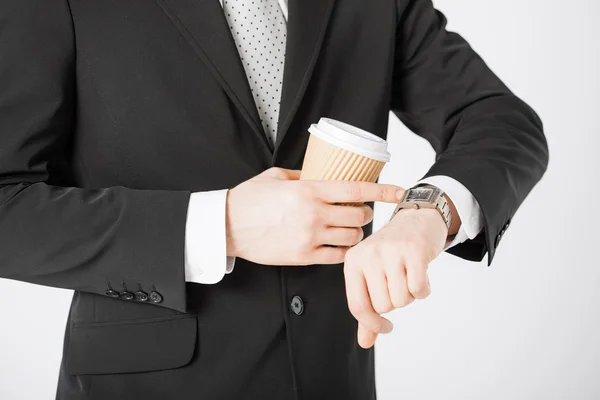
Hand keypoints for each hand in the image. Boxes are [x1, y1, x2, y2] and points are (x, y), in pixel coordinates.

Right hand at [226, 167, 401, 265]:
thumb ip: (302, 175)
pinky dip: (343, 251)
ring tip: (350, 230)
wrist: (227, 226)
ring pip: (352, 238)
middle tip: (361, 213)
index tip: (398, 191)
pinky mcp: (304, 256)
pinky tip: (339, 245)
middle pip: (359, 217)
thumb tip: (322, 176)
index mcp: (309, 190)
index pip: (356, 190)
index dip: (382, 190)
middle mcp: (314, 213)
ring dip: (357, 234)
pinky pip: (337, 257)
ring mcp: (310, 237)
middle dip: (366, 215)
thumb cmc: (249, 199)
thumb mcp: (276, 176)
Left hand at [344, 203, 450, 348]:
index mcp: (352, 262)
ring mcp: (391, 251)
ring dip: (410, 295)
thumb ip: (367, 310)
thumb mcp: (372, 276)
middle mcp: (368, 255)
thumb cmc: (391, 255)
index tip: (386, 327)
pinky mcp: (414, 250)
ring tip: (408, 276)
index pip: (358, 306)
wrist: (416, 221)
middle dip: (396, 301)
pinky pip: (419, 289)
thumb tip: (364, 343)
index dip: (373, 324)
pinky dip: (424, 289)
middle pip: (383, 306)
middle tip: (399, 282)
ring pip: (401, 300)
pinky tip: (421, 274)